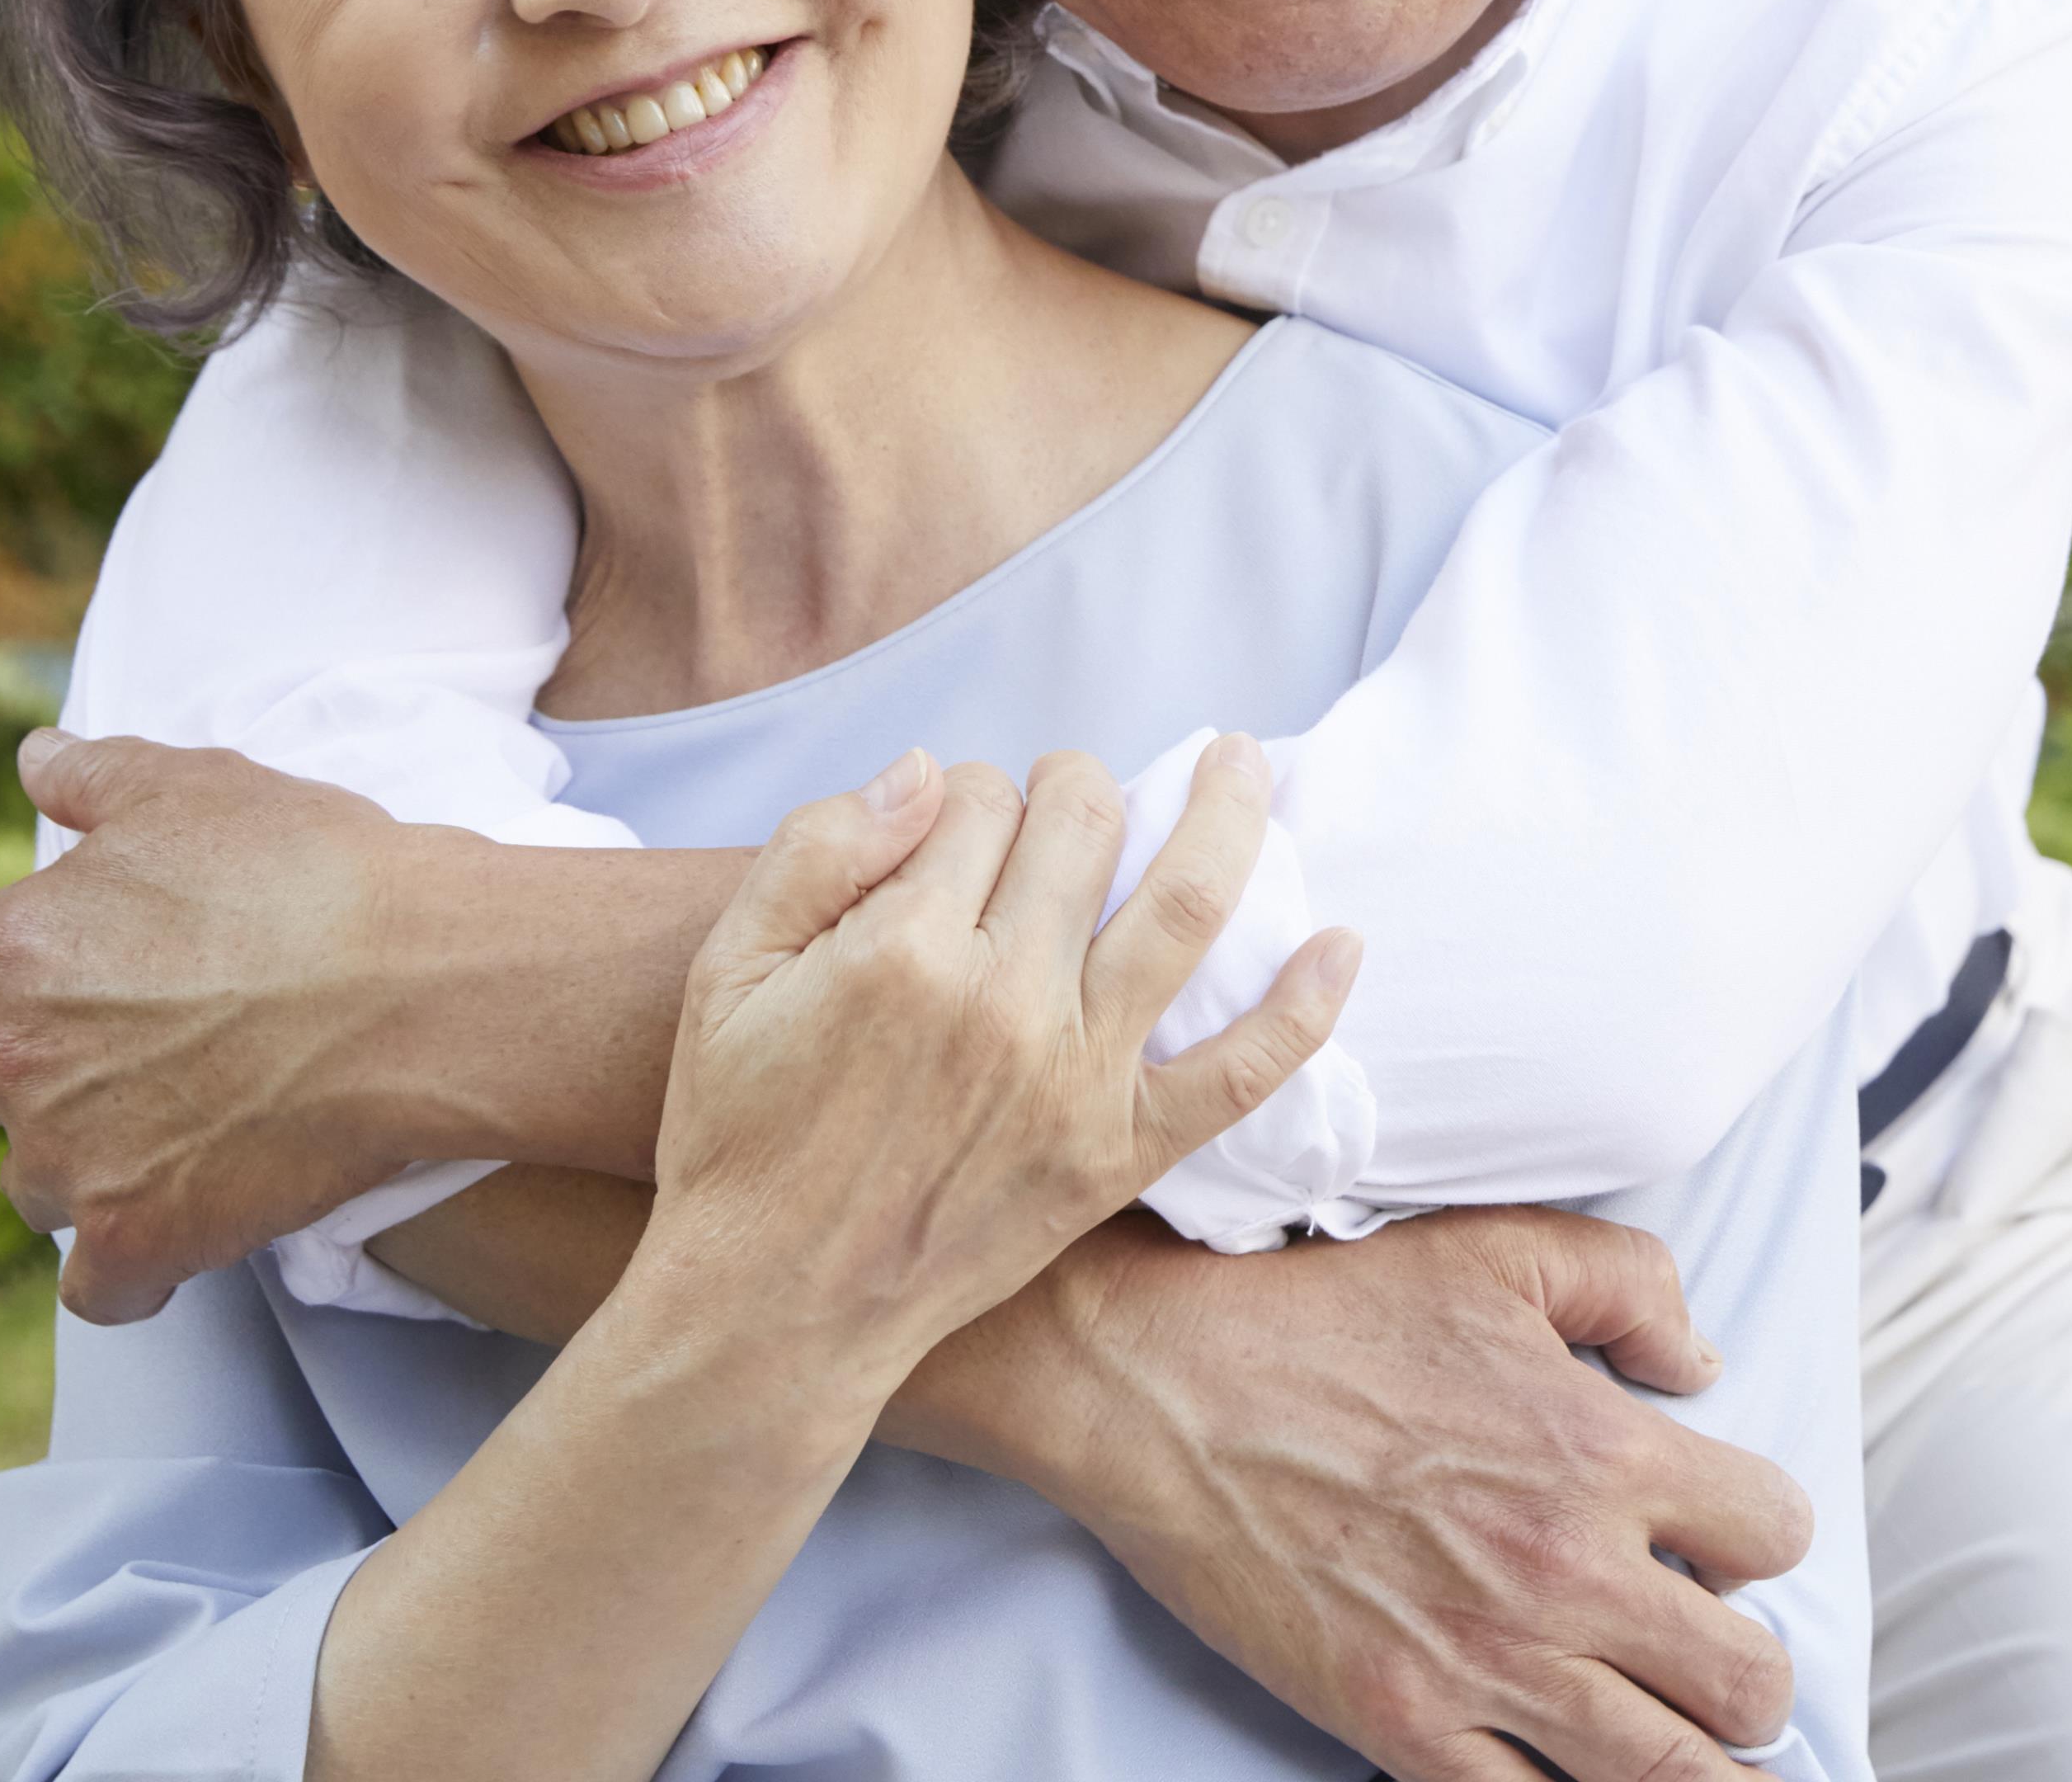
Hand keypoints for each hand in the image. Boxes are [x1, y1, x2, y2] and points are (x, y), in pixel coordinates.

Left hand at [0, 734, 444, 1322]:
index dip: (17, 965)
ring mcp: (69, 1157)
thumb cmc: (320, 874)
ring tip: (175, 1134)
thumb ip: (96, 773)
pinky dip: (131, 1268)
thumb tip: (32, 756)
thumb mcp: (202, 786)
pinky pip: (96, 1288)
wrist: (420, 989)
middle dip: (37, 1067)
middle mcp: (17, 1055)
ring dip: (80, 1163)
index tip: (80, 971)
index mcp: (19, 943)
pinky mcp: (134, 1237)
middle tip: (137, 1050)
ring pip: (30, 1180)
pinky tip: (183, 1229)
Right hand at [634, 742, 1355, 1373]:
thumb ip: (818, 848)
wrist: (772, 1306)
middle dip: (1076, 787)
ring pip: (1184, 907)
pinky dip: (1304, 1008)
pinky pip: (1239, 1073)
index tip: (951, 827)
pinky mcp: (1117, 1153)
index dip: (966, 794)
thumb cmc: (740, 1134)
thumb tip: (929, 770)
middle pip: (1083, 830)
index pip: (977, 801)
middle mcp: (1004, 1001)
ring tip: (1243, 765)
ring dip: (1227, 817)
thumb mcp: (728, 971)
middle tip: (1065, 798)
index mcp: (902, 948)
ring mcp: (1075, 1078)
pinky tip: (1343, 944)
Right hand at [919, 1207, 1817, 1781]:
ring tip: (1703, 1762)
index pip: (1774, 1532)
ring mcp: (1488, 1665)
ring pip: (1666, 1774)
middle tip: (1719, 1667)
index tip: (1720, 1541)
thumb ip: (1632, 1287)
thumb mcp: (1503, 1248)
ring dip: (1702, 1770)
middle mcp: (1566, 1571)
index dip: (1758, 1536)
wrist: (1171, 1391)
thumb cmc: (1329, 1314)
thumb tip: (1698, 1365)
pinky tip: (1573, 1773)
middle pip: (1747, 1681)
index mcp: (1602, 1450)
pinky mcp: (1404, 1727)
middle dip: (1752, 1679)